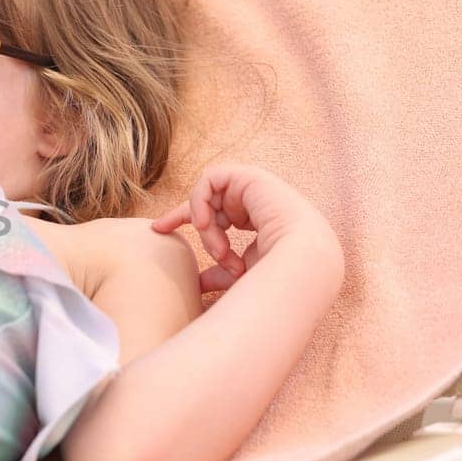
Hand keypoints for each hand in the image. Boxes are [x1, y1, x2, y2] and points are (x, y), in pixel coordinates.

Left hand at [149, 162, 334, 293]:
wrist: (304, 266)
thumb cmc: (279, 278)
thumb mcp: (241, 276)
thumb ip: (219, 274)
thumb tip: (196, 283)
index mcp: (259, 221)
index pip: (216, 215)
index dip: (183, 219)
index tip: (158, 229)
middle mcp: (257, 202)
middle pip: (207, 202)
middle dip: (186, 219)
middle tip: (178, 237)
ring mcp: (256, 188)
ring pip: (208, 197)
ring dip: (205, 225)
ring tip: (220, 250)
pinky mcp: (251, 177)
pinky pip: (211, 178)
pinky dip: (200, 200)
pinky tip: (206, 223)